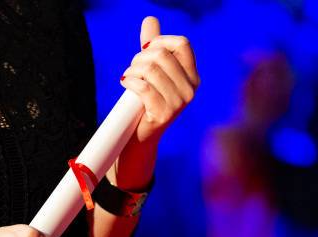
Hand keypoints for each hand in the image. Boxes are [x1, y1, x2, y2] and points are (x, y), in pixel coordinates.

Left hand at [121, 16, 199, 144]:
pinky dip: (129, 82)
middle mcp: (190, 89)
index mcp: (192, 76)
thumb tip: (150, 19)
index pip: (182, 44)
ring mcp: (179, 103)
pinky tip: (125, 84)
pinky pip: (143, 87)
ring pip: (151, 69)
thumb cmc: (146, 101)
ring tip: (128, 77)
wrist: (140, 136)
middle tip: (132, 69)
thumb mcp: (153, 72)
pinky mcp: (164, 114)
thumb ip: (153, 46)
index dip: (160, 41)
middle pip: (162, 55)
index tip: (145, 50)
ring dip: (132, 70)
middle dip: (140, 58)